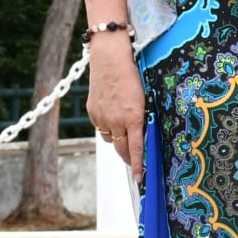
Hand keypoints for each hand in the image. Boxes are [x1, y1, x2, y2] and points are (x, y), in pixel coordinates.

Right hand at [86, 39, 145, 182]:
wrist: (110, 58)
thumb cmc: (133, 74)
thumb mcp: (144, 96)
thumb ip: (143, 116)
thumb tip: (144, 132)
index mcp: (133, 117)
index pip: (136, 148)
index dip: (138, 165)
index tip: (140, 179)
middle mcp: (115, 121)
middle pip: (121, 149)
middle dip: (128, 157)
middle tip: (134, 163)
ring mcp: (101, 117)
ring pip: (110, 138)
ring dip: (118, 139)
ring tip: (124, 131)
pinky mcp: (92, 112)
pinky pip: (101, 127)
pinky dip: (108, 126)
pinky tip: (113, 115)